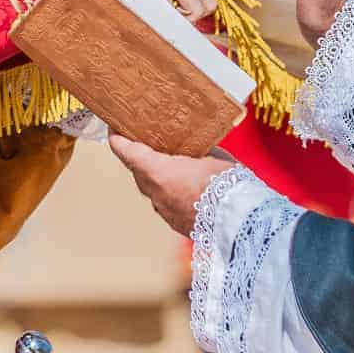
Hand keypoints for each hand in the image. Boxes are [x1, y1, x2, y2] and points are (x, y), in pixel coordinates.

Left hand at [108, 134, 233, 235]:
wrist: (240, 223)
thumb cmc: (227, 186)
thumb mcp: (214, 156)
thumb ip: (199, 149)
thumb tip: (198, 146)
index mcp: (159, 173)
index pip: (128, 153)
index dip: (118, 140)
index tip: (113, 129)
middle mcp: (156, 194)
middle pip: (138, 171)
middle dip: (138, 157)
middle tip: (143, 141)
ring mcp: (165, 211)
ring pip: (152, 189)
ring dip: (155, 176)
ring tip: (167, 163)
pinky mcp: (175, 223)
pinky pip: (165, 202)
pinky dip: (168, 192)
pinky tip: (183, 186)